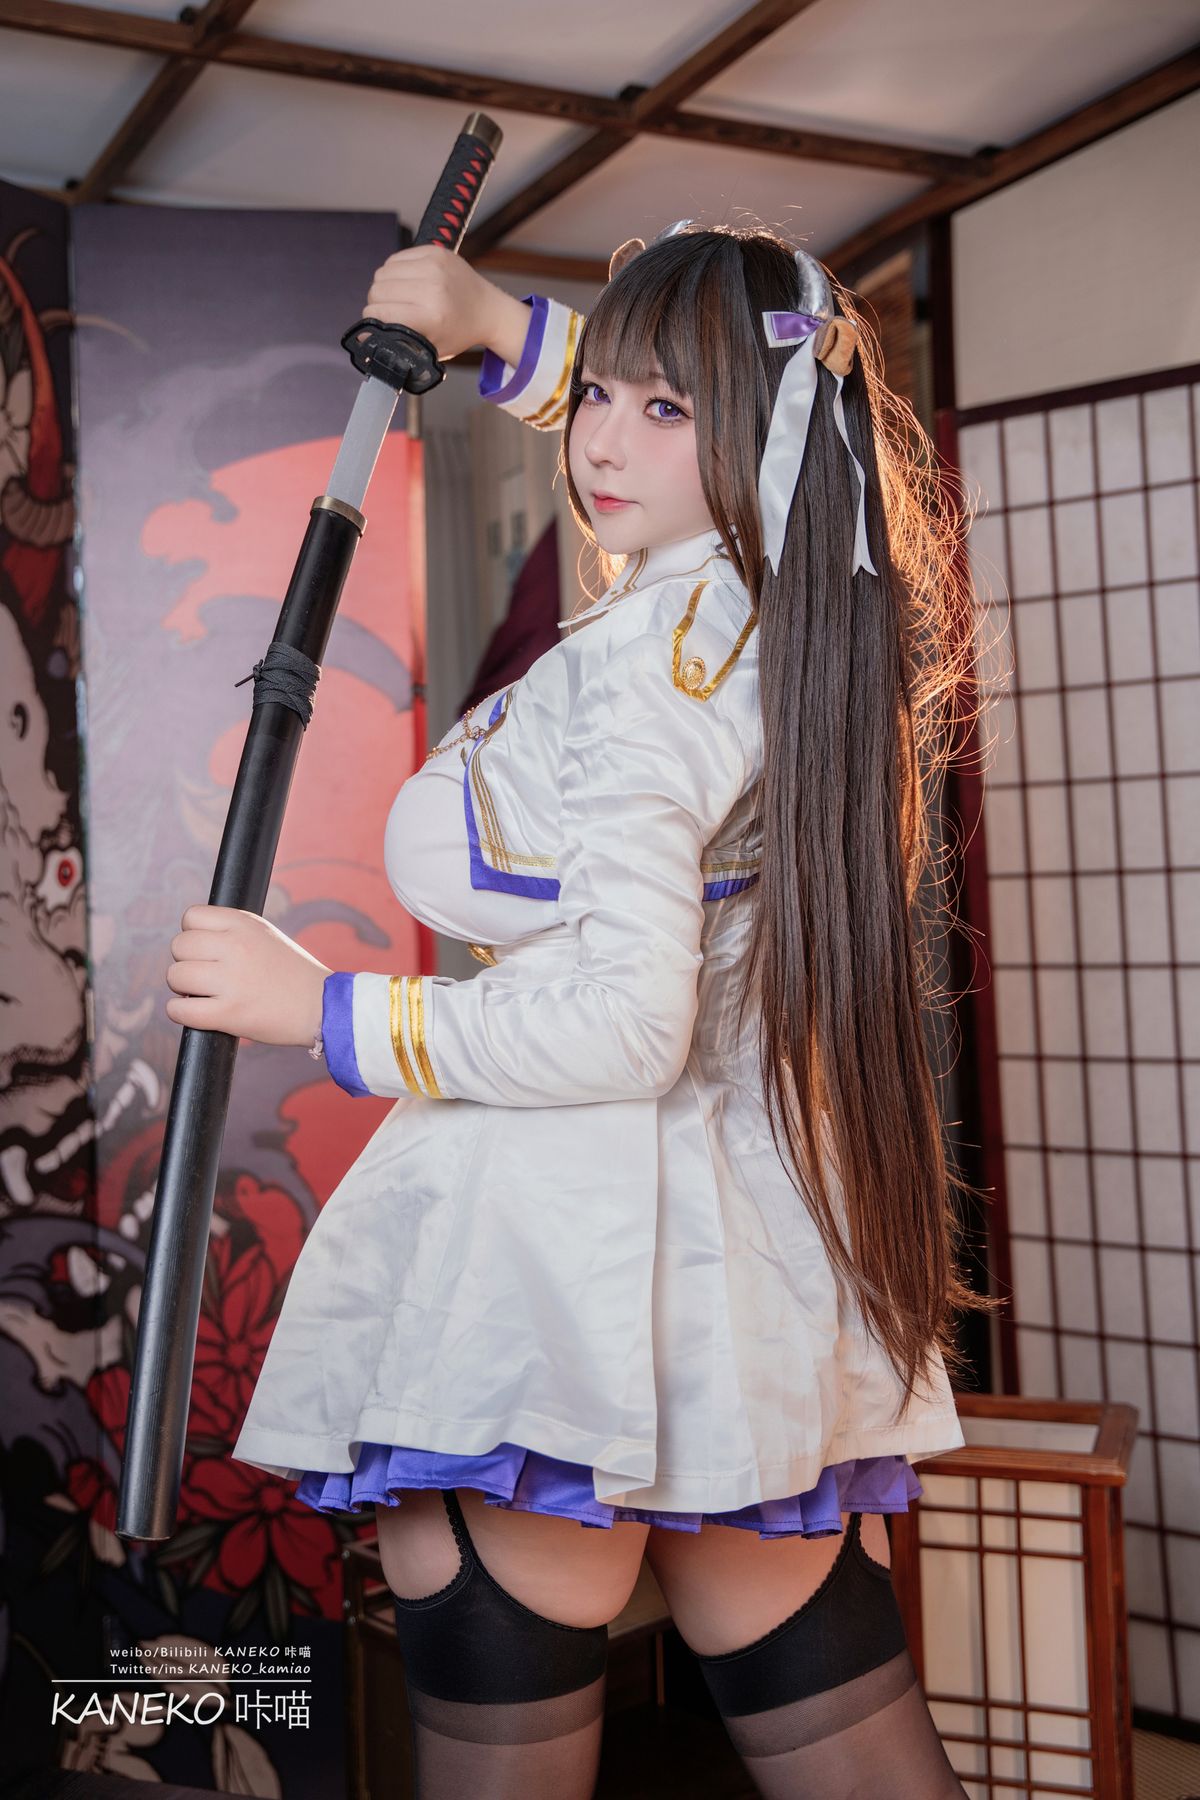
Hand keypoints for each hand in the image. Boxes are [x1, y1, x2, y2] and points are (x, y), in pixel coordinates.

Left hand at [165, 905, 329, 1047]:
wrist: (323, 1006)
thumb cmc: (293, 973)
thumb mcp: (265, 935)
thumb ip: (231, 931)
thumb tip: (190, 940)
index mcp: (244, 924)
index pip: (191, 916)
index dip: (193, 934)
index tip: (205, 950)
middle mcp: (235, 947)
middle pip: (179, 946)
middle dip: (186, 962)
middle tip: (205, 975)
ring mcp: (231, 981)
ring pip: (175, 976)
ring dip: (183, 988)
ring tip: (203, 994)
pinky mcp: (228, 1013)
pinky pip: (179, 1010)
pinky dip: (180, 1013)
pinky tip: (197, 1012)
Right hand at [364, 245, 531, 366]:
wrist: (488, 310)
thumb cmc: (456, 333)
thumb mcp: (428, 348)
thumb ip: (394, 342)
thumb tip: (362, 336)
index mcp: (429, 316)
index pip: (378, 312)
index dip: (373, 320)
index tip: (380, 324)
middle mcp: (431, 288)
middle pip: (377, 290)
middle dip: (378, 303)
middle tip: (392, 311)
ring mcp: (433, 266)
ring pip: (383, 272)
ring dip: (385, 286)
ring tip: (401, 297)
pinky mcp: (434, 250)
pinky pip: (396, 258)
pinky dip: (396, 271)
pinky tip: (408, 282)